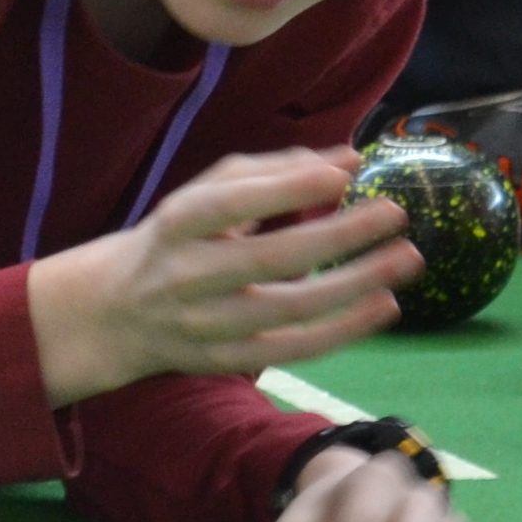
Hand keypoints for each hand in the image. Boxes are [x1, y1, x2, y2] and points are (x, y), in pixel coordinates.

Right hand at [26, 148, 414, 405]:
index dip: (288, 189)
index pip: (233, 203)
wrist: (115, 311)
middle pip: (271, 258)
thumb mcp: (207, 193)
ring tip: (406, 260)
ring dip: (355, 286)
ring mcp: (207, 325)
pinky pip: (294, 350)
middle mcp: (189, 275)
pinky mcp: (227, 362)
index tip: (344, 174)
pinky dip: (343, 331)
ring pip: (290, 310)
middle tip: (395, 214)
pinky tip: (385, 306)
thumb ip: (276, 170)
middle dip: (339, 236)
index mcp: (180, 222)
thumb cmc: (179, 237)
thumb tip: (350, 159)